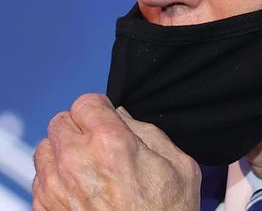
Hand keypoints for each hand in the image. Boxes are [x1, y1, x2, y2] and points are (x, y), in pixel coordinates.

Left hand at [32, 94, 200, 209]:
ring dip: (63, 151)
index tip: (106, 117)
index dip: (100, 108)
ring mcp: (56, 186)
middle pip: (61, 121)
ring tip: (87, 165)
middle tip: (98, 142)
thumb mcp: (179, 165)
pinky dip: (55, 177)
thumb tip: (125, 118)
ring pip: (46, 148)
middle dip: (80, 127)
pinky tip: (79, 186)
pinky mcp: (46, 207)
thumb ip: (149, 132)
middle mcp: (77, 160)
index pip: (86, 102)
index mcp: (111, 142)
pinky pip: (40, 178)